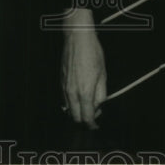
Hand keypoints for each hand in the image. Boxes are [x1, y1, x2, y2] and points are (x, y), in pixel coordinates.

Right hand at [61, 9, 106, 128]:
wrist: (77, 39)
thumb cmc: (92, 53)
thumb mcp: (103, 74)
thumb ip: (101, 93)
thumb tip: (98, 105)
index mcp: (84, 92)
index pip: (86, 117)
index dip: (92, 124)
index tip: (96, 125)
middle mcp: (72, 93)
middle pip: (75, 117)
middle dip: (84, 120)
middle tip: (94, 113)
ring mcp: (64, 88)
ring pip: (69, 109)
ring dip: (78, 111)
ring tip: (88, 103)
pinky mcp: (60, 82)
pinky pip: (65, 99)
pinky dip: (72, 103)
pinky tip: (80, 95)